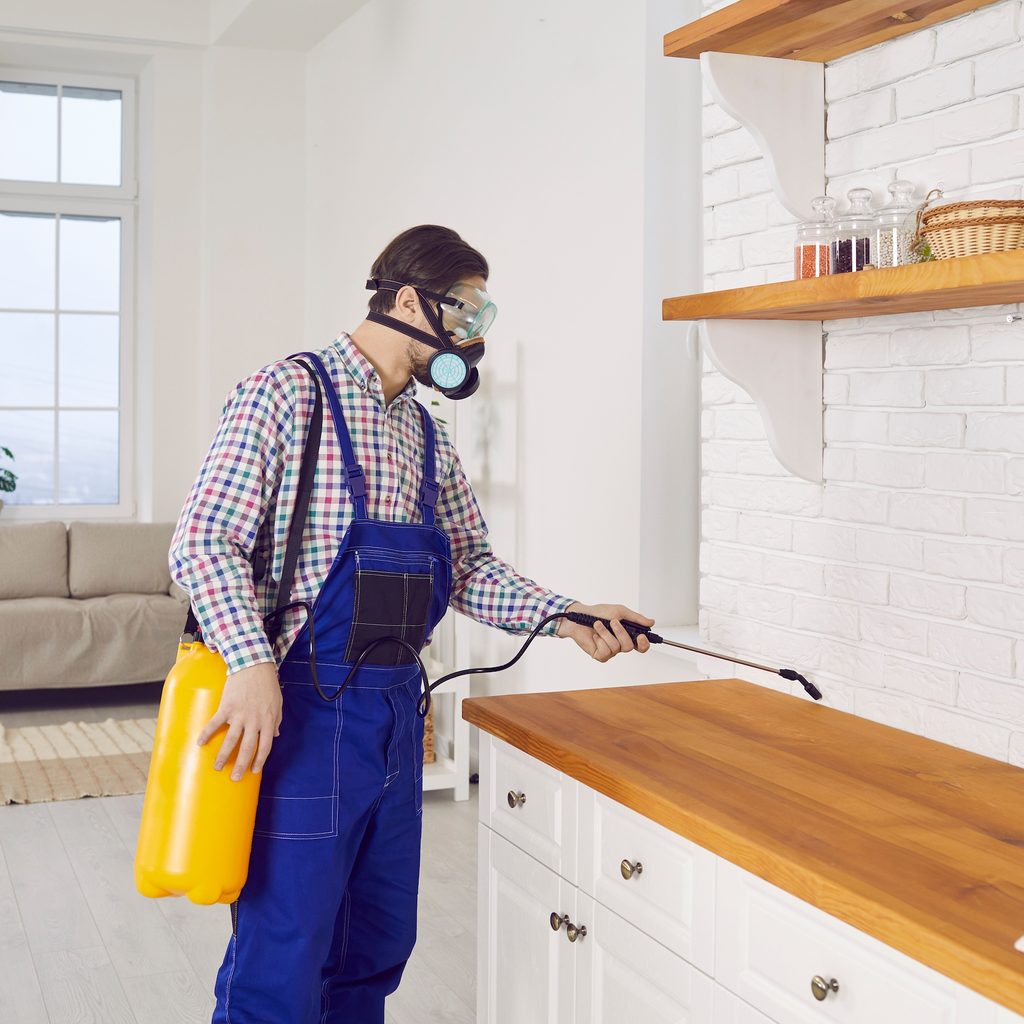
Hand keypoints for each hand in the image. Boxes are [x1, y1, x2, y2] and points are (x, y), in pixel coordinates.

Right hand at [197, 661, 282, 780]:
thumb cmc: (267, 684)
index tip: (254, 771)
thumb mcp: (277, 702)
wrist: (253, 666)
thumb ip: (276, 720)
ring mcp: (239, 715)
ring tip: (217, 768)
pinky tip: (200, 743)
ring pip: (231, 740)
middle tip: (235, 778)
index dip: (259, 760)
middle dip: (241, 765)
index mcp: (267, 721)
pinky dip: (207, 734)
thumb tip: (275, 735)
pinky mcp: (226, 707)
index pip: (265, 746)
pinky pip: (215, 724)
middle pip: (247, 748)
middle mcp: (254, 721)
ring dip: (223, 756)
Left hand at [556, 601, 654, 662]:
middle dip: (621, 633)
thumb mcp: (619, 611)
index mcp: (627, 635)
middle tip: (613, 622)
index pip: (641, 645)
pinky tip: (595, 635)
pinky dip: (600, 639)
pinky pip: (605, 651)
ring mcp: (610, 651)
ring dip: (606, 633)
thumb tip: (651, 622)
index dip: (644, 644)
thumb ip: (636, 618)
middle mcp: (620, 644)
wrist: (580, 616)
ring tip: (598, 624)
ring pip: (616, 647)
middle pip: (629, 646)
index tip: (641, 636)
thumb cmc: (599, 613)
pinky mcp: (600, 655)